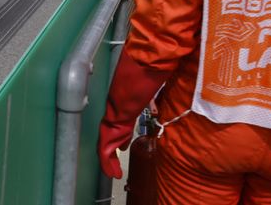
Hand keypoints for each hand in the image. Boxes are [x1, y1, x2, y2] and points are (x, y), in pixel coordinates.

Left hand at [97, 51, 168, 179]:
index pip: (118, 130)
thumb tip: (165, 103)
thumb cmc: (136, 96)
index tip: (123, 146)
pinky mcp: (105, 138)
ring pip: (106, 151)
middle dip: (113, 155)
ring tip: (115, 174)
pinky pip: (105, 155)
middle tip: (116, 167)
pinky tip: (113, 173)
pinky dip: (108, 165)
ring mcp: (107, 132)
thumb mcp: (148, 102)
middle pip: (110, 143)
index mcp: (120, 116)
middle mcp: (112, 125)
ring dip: (110, 163)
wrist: (126, 98)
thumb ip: (152, 105)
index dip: (120, 139)